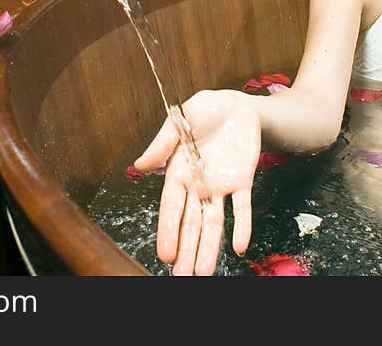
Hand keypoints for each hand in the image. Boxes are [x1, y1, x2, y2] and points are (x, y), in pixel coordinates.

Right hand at [134, 89, 260, 275]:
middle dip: (186, 249)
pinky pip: (242, 207)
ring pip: (214, 222)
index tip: (165, 254)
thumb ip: (162, 144)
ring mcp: (220, 186)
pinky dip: (242, 226)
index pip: (172, 208)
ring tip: (204, 273)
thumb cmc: (203, 110)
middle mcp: (198, 185)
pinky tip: (239, 247)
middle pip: (191, 223)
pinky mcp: (242, 181)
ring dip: (209, 247)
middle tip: (182, 276)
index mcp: (178, 172)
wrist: (236, 105)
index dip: (168, 231)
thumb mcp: (180, 121)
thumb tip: (139, 166)